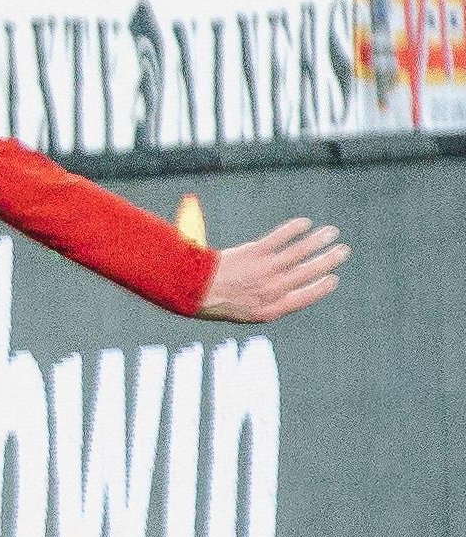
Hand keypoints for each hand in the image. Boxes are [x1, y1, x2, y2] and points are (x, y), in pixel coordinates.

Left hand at [197, 218, 348, 322]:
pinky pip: (280, 238)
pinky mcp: (255, 253)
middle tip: (343, 251)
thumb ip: (268, 303)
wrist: (194, 290)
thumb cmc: (217, 301)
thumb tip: (287, 292)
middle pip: (308, 272)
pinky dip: (295, 229)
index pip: (306, 297)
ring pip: (299, 253)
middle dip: (328, 260)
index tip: (334, 279)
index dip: (322, 288)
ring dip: (318, 241)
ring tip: (332, 233)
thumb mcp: (246, 313)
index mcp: (271, 310)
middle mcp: (272, 290)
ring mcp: (265, 270)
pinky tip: (306, 223)